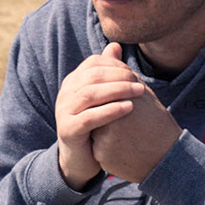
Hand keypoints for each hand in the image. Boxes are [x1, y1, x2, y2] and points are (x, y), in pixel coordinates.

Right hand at [53, 44, 144, 186]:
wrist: (80, 158)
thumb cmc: (95, 126)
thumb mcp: (102, 98)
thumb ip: (107, 73)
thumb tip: (116, 46)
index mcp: (72, 82)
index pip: (93, 64)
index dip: (115, 66)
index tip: (135, 73)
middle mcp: (65, 94)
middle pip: (92, 77)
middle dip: (119, 77)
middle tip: (140, 83)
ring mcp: (63, 112)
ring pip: (90, 95)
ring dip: (117, 91)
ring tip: (139, 93)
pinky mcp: (68, 130)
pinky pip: (90, 117)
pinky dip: (110, 111)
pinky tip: (129, 108)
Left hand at [89, 51, 180, 182]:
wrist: (166, 157)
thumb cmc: (154, 121)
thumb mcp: (142, 91)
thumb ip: (122, 71)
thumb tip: (111, 47)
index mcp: (121, 99)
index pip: (100, 91)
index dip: (110, 98)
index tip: (127, 108)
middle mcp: (110, 117)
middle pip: (93, 108)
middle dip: (103, 114)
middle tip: (124, 124)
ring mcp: (104, 138)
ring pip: (92, 128)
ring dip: (102, 130)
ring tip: (124, 136)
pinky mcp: (101, 155)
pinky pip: (93, 146)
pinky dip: (103, 147)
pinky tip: (121, 149)